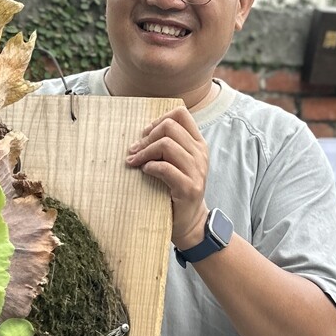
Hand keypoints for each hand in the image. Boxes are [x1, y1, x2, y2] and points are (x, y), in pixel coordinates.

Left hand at [126, 105, 209, 248]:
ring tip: (135, 162)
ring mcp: (196, 171)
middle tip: (135, 151)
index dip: (158, 120)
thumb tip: (141, 133)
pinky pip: (165, 168)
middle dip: (147, 137)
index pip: (181, 114)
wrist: (191, 221)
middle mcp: (200, 154)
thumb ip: (168, 146)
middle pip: (169, 127)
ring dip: (145, 152)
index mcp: (198, 144)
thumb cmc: (177, 189)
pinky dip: (150, 167)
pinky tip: (145, 172)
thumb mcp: (178, 163)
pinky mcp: (188, 187)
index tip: (146, 135)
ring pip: (166, 145)